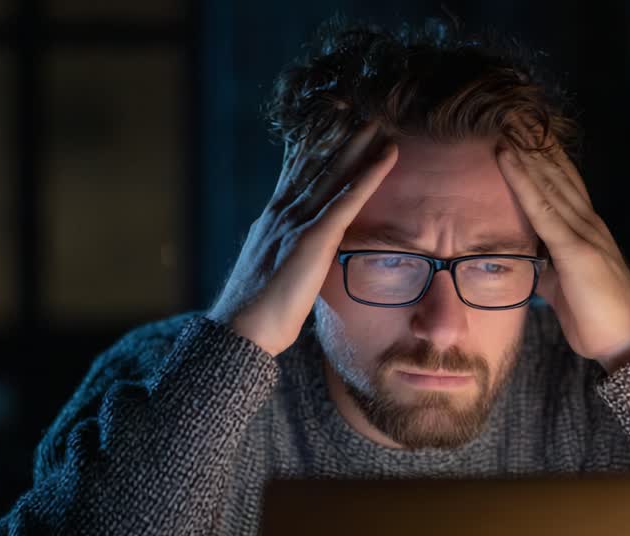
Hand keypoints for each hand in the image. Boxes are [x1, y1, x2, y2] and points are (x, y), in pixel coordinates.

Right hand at [209, 119, 397, 355]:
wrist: (241, 331)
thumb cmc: (257, 313)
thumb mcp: (273, 274)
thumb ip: (288, 256)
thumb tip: (300, 257)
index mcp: (272, 221)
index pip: (295, 174)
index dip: (312, 147)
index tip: (327, 123)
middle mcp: (282, 213)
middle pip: (315, 164)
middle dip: (337, 136)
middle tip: (357, 109)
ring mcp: (296, 222)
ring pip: (334, 173)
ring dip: (359, 145)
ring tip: (379, 121)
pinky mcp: (313, 238)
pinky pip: (348, 199)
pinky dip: (370, 174)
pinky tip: (388, 156)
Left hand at [496, 137, 629, 372]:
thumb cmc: (600, 321)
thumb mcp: (566, 289)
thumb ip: (550, 270)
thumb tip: (531, 264)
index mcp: (586, 232)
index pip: (562, 183)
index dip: (543, 154)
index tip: (523, 128)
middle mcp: (588, 223)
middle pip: (557, 171)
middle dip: (534, 139)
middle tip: (512, 107)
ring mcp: (584, 233)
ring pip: (549, 179)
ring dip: (525, 147)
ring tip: (504, 117)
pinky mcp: (576, 250)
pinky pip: (543, 207)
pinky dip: (523, 179)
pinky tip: (506, 156)